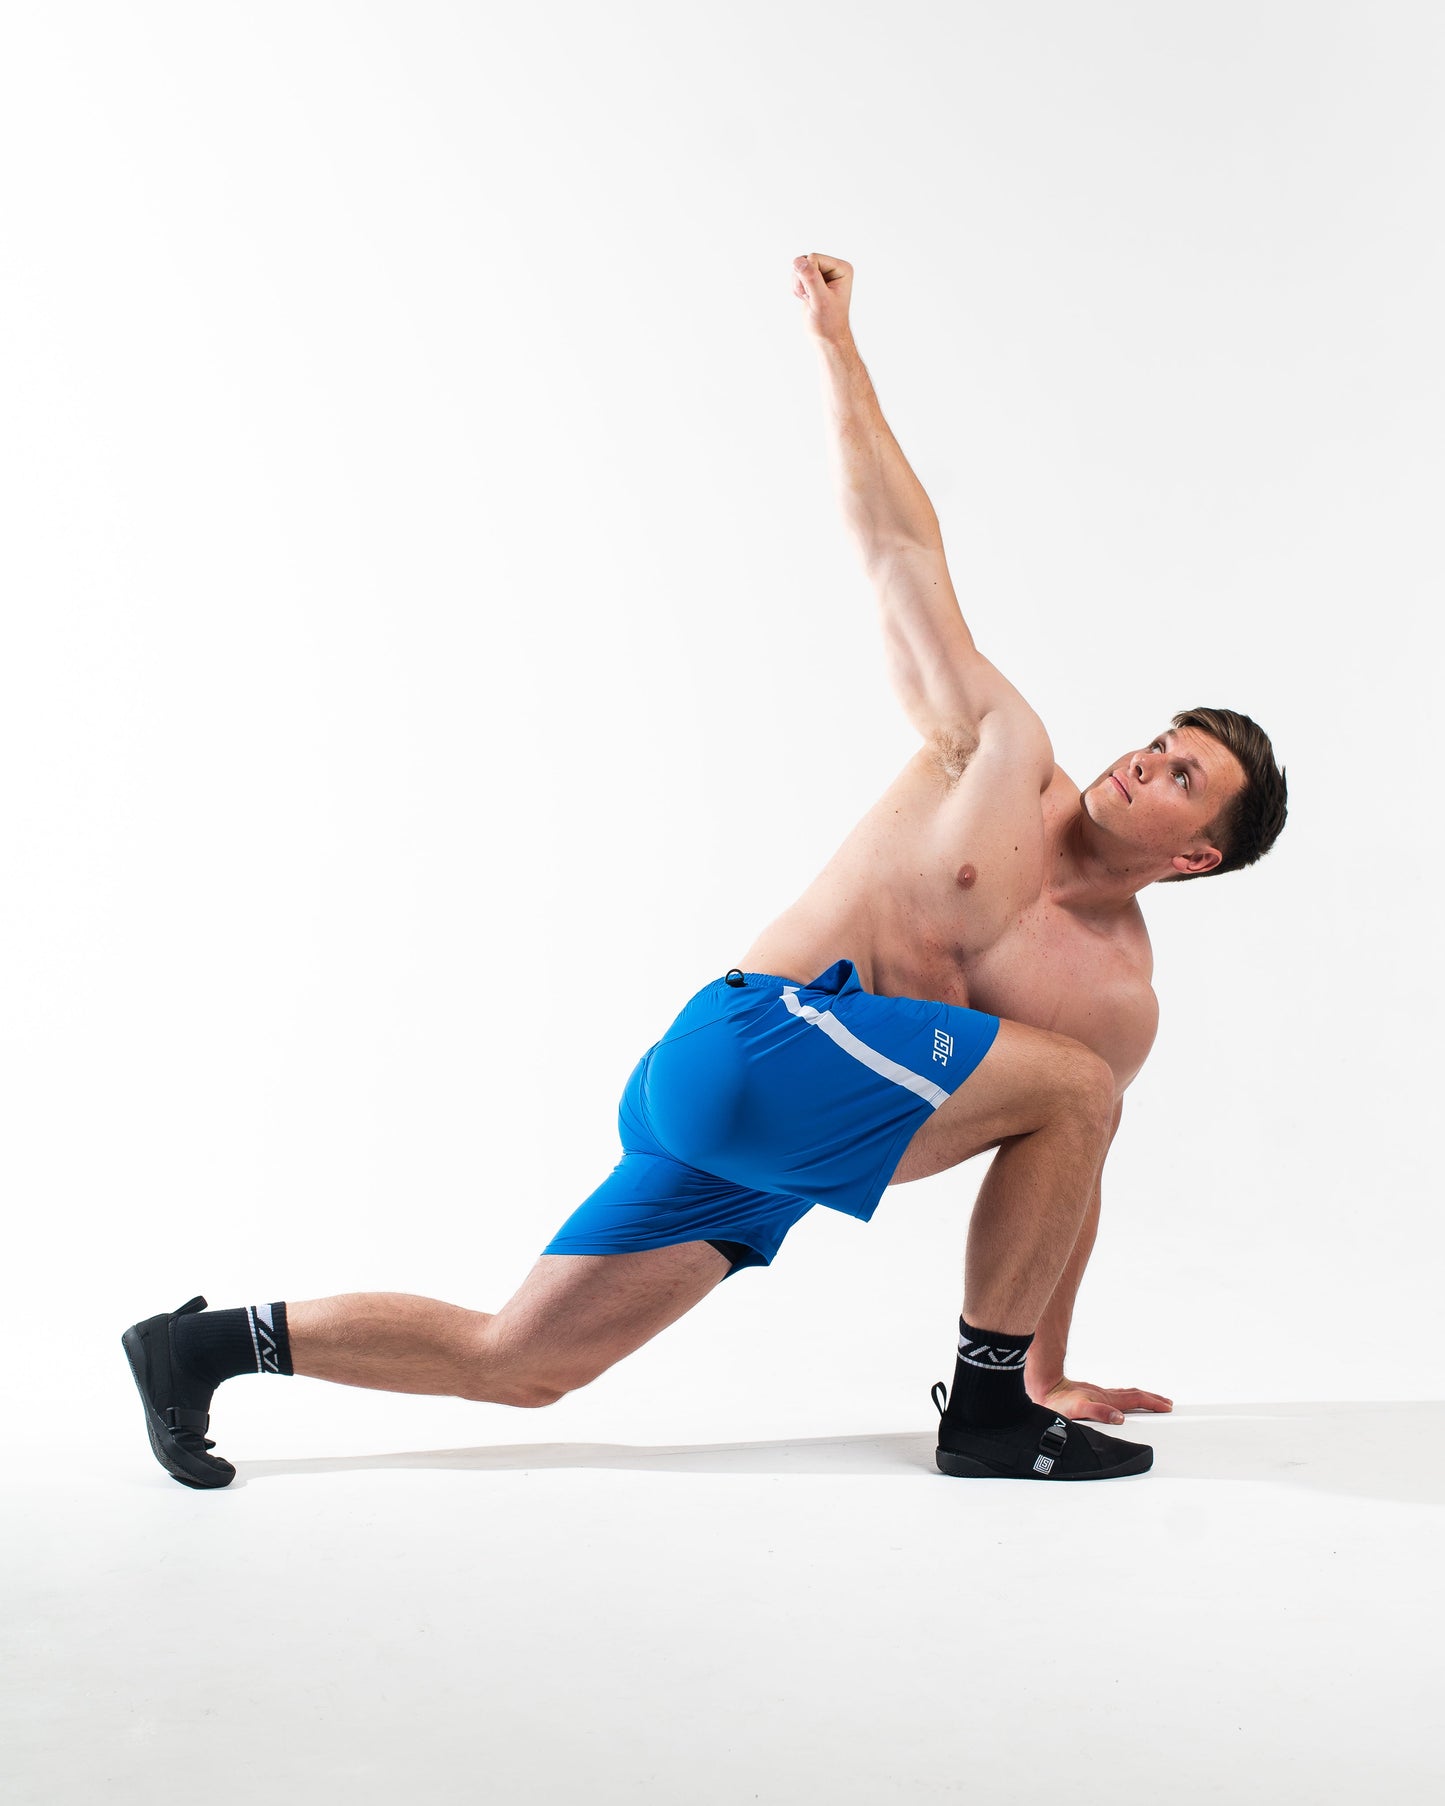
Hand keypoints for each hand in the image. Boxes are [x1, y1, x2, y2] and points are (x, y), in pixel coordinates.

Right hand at [791, 252, 853, 343]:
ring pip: (799, 267)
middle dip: (802, 281)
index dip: (808, 277)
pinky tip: (806, 299)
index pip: (813, 258)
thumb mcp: (820, 300)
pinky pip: (796, 275)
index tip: (815, 295)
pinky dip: (796, 289)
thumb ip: (811, 278)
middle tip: (811, 297)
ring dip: (798, 285)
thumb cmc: (829, 323)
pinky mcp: (814, 280)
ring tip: (809, 299)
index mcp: (842, 269)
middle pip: (805, 261)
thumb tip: (798, 260)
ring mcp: (823, 273)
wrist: (827, 338)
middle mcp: (833, 268)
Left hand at [1029, 1377, 1173, 1425]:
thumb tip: (1119, 1417)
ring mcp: (1098, 1394)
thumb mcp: (1077, 1409)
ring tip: (1152, 1401)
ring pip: (1125, 1394)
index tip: (1167, 1407)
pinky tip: (1122, 1404)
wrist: (1042, 1389)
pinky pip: (1116, 1397)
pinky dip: (1127, 1399)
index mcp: (1106, 1399)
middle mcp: (1104, 1395)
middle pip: (1134, 1395)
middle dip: (1152, 1399)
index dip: (1152, 1403)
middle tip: (1167, 1403)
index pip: (1135, 1399)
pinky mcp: (1091, 1396)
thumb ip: (1098, 1412)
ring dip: (1141, 1397)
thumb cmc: (1056, 1403)